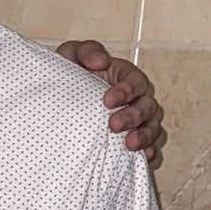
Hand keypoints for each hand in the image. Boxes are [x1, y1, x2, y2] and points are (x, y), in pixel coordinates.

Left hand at [57, 40, 165, 164]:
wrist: (56, 101)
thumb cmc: (69, 75)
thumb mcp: (72, 55)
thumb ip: (88, 51)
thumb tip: (102, 61)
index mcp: (125, 77)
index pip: (136, 82)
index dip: (126, 91)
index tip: (107, 101)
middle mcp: (137, 99)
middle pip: (148, 107)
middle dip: (133, 116)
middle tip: (113, 125)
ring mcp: (138, 121)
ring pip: (154, 127)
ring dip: (145, 136)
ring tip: (129, 145)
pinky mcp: (134, 140)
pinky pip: (151, 147)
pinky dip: (150, 153)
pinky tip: (143, 158)